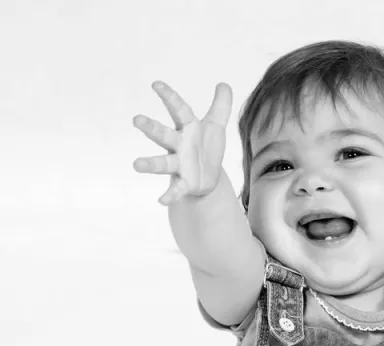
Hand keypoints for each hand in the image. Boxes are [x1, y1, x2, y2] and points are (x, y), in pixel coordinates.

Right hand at [132, 81, 232, 204]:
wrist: (208, 177)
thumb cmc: (206, 147)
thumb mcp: (216, 126)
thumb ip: (221, 106)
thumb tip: (224, 84)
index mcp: (188, 129)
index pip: (179, 110)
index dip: (169, 97)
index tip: (156, 84)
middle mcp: (179, 145)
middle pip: (163, 135)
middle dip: (151, 128)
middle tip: (136, 120)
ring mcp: (179, 165)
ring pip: (163, 163)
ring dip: (150, 164)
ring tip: (136, 164)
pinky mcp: (185, 183)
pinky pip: (176, 190)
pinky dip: (169, 195)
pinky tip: (161, 200)